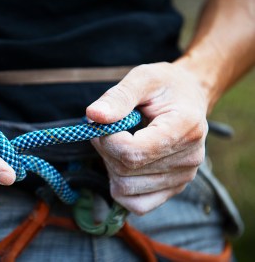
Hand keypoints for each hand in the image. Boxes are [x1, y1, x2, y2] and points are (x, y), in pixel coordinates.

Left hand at [86, 62, 208, 214]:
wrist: (188, 98)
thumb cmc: (165, 86)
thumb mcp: (142, 78)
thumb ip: (118, 97)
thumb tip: (93, 116)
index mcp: (185, 127)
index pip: (133, 153)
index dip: (107, 140)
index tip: (103, 123)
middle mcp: (190, 158)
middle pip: (126, 171)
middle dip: (105, 149)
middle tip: (108, 128)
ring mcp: (183, 177)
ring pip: (126, 189)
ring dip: (111, 166)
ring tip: (119, 142)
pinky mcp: (174, 189)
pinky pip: (137, 204)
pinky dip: (121, 187)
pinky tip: (123, 164)